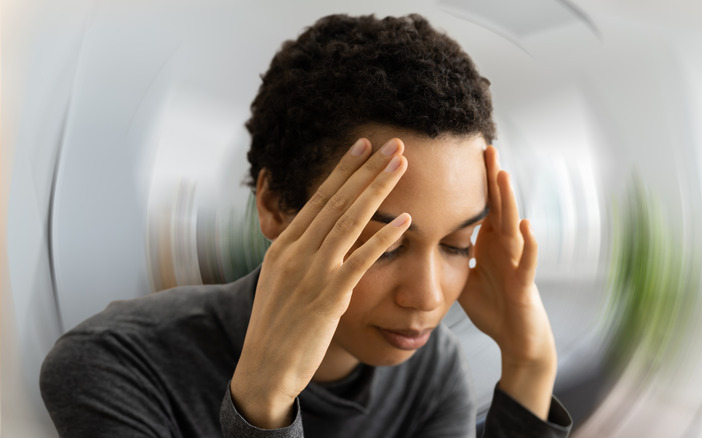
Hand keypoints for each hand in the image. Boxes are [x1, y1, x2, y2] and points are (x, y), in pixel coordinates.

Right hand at [231, 138, 410, 427]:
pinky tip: (406, 222)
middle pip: (338, 201)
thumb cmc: (276, 328)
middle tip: (393, 143)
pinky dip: (384, 238)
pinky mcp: (328, 297)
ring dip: (379, 190)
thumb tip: (321, 239)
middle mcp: (296, 252)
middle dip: (368, 168)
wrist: (263, 369)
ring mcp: (311, 273)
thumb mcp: (280, 282)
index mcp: (284, 246)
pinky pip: (361, 261)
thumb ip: (300, 257)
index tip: (363, 146)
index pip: (319, 198)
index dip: (344, 169)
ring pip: (350, 221)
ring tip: (402, 165)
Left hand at [458, 145, 556, 418]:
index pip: (481, 204)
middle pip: (498, 206)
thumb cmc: (492, 305)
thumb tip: (419, 238)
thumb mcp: (464, 275)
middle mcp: (505, 246)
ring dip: (510, 200)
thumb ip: (449, 254)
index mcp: (489, 242)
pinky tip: (526, 226)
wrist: (516, 337)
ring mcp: (516, 262)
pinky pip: (527, 261)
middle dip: (492, 178)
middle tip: (486, 147)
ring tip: (504, 174)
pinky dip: (528, 244)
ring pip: (513, 226)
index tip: (463, 153)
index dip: (474, 181)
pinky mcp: (524, 283)